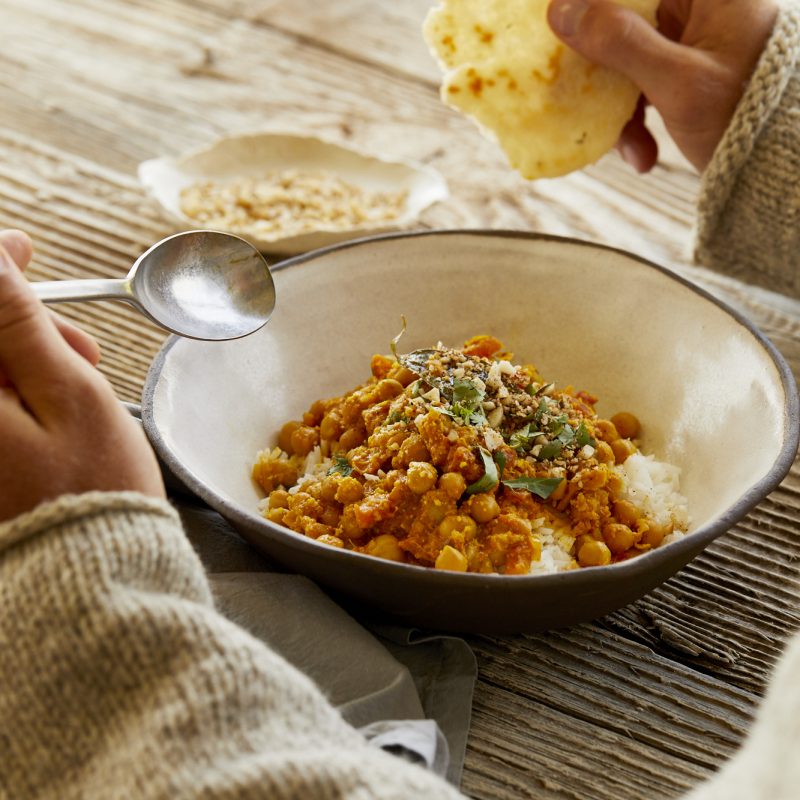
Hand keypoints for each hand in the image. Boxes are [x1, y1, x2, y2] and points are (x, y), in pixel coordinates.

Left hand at [0, 230, 164, 521]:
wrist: (87, 575)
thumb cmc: (89, 486)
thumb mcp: (66, 392)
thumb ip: (16, 321)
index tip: (26, 247)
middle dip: (14, 321)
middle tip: (79, 339)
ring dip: (21, 356)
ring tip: (84, 378)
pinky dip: (16, 388)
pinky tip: (54, 401)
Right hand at [547, 0, 779, 171]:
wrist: (784, 170)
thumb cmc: (742, 116)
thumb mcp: (676, 82)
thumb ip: (619, 41)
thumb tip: (561, 10)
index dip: (594, 8)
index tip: (561, 31)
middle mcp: (706, 9)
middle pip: (629, 24)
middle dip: (607, 75)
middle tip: (587, 104)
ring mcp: (700, 43)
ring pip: (634, 62)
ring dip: (623, 110)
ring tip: (633, 151)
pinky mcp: (693, 76)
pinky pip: (648, 87)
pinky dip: (640, 122)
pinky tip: (643, 156)